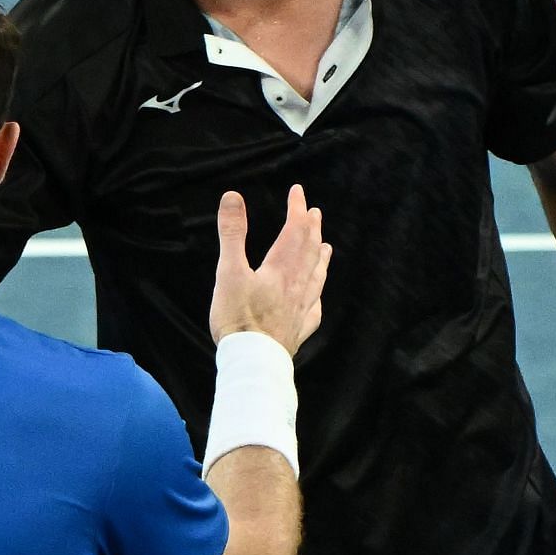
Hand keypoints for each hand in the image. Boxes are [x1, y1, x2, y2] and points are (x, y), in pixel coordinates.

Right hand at [208, 186, 330, 356]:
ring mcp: (300, 310)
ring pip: (316, 278)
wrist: (253, 362)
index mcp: (281, 269)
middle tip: (315, 214)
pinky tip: (317, 299)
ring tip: (326, 248)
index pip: (295, 231)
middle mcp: (296, 286)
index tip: (298, 192)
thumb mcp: (228, 272)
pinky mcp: (297, 331)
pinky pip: (314, 311)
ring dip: (321, 259)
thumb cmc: (238, 319)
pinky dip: (317, 298)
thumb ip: (232, 234)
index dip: (297, 209)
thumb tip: (233, 197)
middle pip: (309, 252)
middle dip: (312, 230)